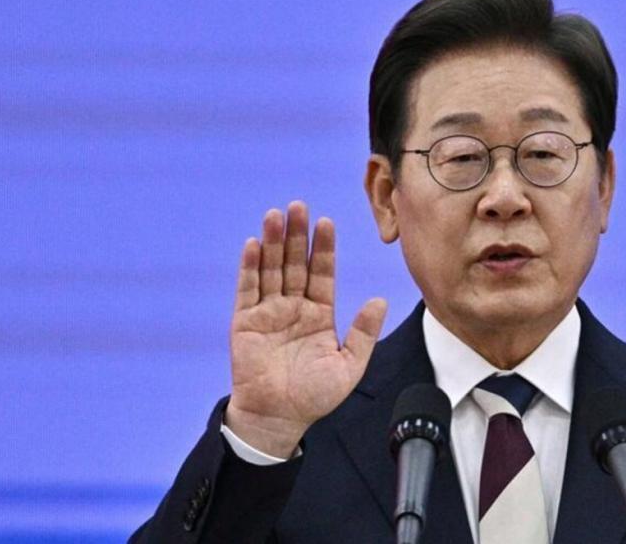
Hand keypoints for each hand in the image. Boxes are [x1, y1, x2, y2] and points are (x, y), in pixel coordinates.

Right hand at [225, 201, 386, 457]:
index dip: (324, 248)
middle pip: (295, 263)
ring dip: (273, 242)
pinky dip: (249, 267)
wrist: (279, 419)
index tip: (327, 222)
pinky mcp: (244, 322)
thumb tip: (380, 300)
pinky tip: (253, 244)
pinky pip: (247, 290)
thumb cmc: (315, 396)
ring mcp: (268, 312)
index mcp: (319, 314)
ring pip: (271, 269)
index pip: (322, 273)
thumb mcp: (349, 365)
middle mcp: (294, 307)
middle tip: (298, 205)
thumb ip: (363, 332)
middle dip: (297, 235)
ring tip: (275, 215)